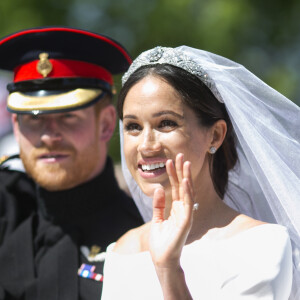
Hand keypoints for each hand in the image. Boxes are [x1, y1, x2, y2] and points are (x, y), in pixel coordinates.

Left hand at [149, 153, 193, 268]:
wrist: (162, 259)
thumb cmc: (161, 242)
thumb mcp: (157, 219)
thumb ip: (158, 205)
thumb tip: (159, 188)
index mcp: (176, 209)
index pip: (176, 188)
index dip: (173, 174)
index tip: (169, 160)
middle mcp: (183, 209)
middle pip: (183, 186)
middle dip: (181, 171)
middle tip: (180, 155)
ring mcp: (186, 215)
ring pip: (188, 192)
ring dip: (186, 177)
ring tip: (184, 163)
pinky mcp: (186, 222)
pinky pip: (188, 204)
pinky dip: (188, 192)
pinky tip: (186, 181)